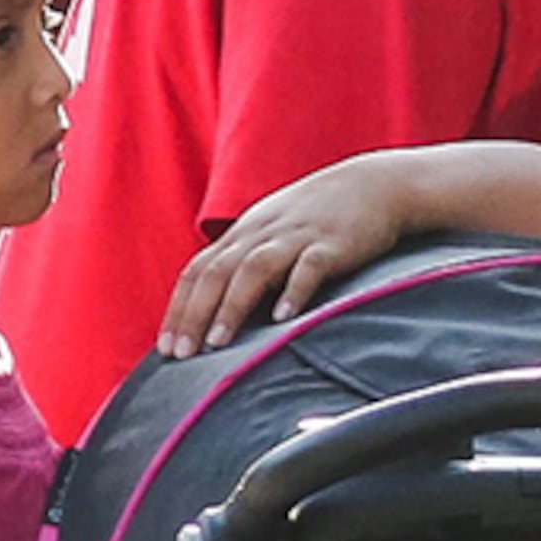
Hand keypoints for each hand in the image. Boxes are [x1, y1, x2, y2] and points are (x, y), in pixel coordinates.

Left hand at [162, 159, 414, 352]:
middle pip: (218, 272)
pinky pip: (309, 267)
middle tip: (180, 355)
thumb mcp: (274, 232)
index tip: (165, 347)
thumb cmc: (319, 216)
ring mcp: (297, 236)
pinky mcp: (332, 242)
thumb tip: (217, 308)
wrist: (375, 185)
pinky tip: (284, 318)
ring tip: (218, 343)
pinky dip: (293, 291)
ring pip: (254, 269)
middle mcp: (262, 233)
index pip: (199, 270)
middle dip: (195, 314)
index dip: (179, 307)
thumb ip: (246, 262)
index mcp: (245, 233)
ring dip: (232, 306)